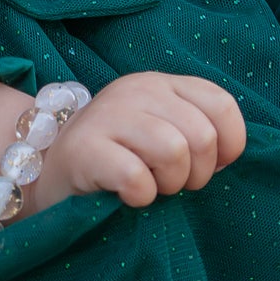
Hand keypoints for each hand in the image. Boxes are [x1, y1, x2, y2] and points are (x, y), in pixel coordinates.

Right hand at [30, 71, 246, 212]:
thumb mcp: (162, 132)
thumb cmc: (119, 161)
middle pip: (202, 136)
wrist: (50, 176)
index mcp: (162, 83)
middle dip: (196, 174)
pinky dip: (140, 197)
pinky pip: (137, 178)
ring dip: (169, 185)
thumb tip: (227, 157)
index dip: (228, 146)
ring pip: (174, 152)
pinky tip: (127, 195)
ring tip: (150, 188)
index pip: (222, 105)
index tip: (207, 167)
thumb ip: (197, 132)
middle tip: (171, 184)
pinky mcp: (83, 149)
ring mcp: (107, 115)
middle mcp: (135, 90)